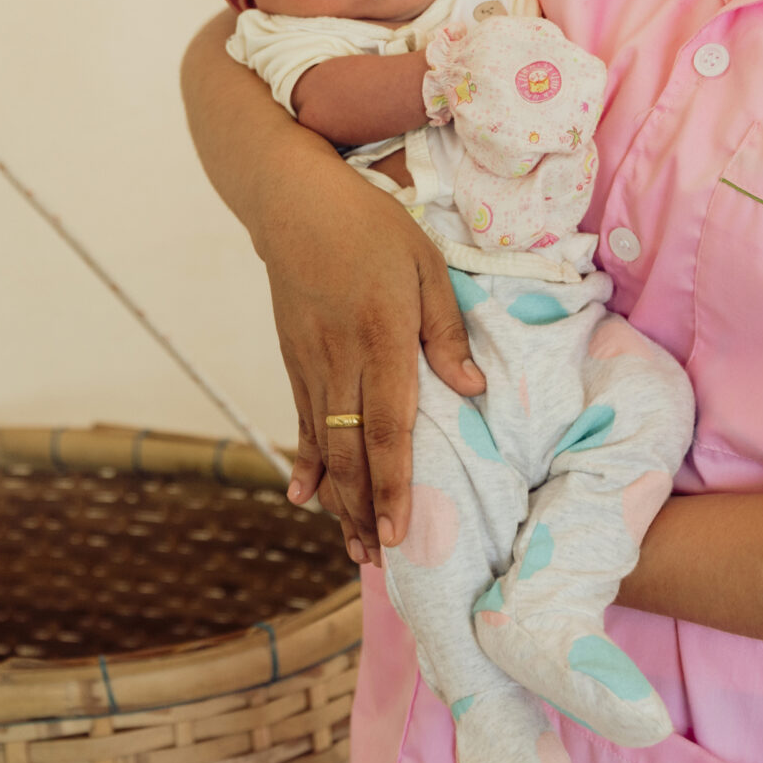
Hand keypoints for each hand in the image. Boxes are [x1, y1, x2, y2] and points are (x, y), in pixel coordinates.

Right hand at [258, 176, 483, 563]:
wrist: (292, 201)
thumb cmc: (369, 226)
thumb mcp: (425, 264)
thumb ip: (447, 331)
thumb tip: (471, 391)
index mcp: (381, 338)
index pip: (387, 428)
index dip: (394, 486)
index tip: (400, 533)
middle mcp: (339, 360)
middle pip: (350, 452)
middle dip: (365, 511)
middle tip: (380, 562)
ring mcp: (310, 363)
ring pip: (323, 446)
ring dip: (339, 499)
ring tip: (355, 546)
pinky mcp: (293, 359)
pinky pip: (301, 421)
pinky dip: (304, 462)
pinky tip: (304, 497)